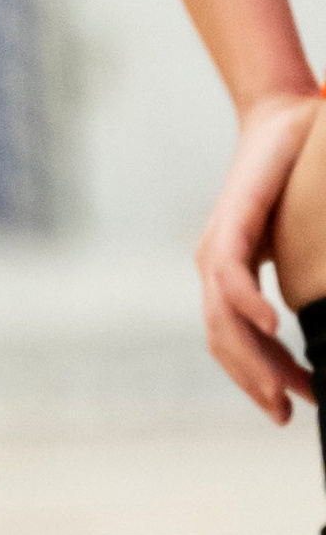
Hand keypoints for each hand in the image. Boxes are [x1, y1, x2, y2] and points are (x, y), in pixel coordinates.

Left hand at [196, 90, 325, 420]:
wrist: (287, 121)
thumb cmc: (302, 183)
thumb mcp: (308, 249)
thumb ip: (315, 285)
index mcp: (232, 276)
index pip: (238, 343)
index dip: (262, 378)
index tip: (291, 408)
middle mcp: (217, 266)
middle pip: (226, 342)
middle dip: (255, 382)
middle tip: (286, 414)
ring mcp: (218, 246)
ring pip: (223, 318)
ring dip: (250, 358)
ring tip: (280, 391)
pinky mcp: (230, 223)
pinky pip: (231, 273)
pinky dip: (246, 304)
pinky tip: (273, 327)